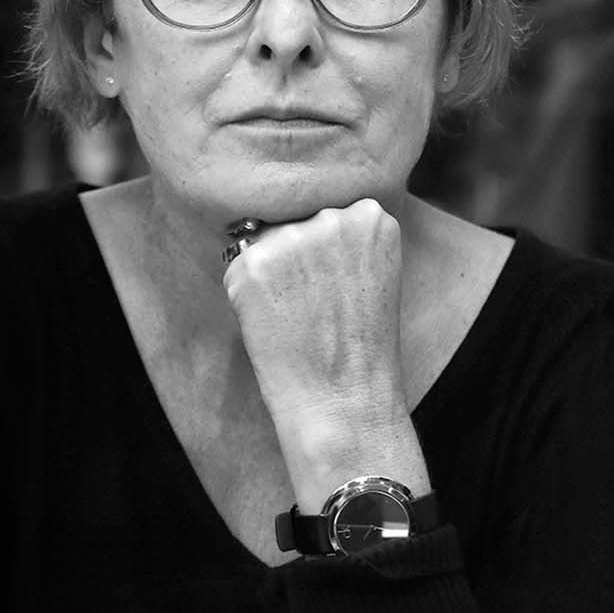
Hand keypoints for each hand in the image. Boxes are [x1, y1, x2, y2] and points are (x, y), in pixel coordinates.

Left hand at [222, 198, 427, 505]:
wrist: (344, 400)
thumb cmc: (361, 345)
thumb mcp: (375, 273)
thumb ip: (346, 238)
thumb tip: (290, 218)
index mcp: (373, 215)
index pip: (329, 212)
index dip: (327, 251)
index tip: (339, 285)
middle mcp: (332, 217)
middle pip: (296, 221)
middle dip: (298, 256)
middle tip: (316, 306)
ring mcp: (291, 239)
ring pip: (266, 243)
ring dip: (272, 274)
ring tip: (298, 317)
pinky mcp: (252, 264)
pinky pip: (238, 268)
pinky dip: (247, 295)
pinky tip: (275, 322)